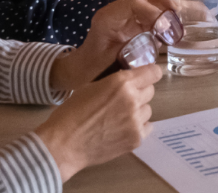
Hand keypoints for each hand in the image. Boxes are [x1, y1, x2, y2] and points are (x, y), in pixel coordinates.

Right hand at [34, 63, 159, 181]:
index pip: (153, 72)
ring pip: (148, 110)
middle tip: (123, 101)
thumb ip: (115, 82)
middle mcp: (133, 99)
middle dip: (139, 93)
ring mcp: (136, 121)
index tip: (144, 78)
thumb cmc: (71, 113)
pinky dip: (137, 128)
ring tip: (118, 118)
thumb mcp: (91, 87)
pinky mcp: (136, 139)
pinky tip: (120, 130)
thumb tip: (130, 81)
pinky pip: (146, 127)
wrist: (63, 144)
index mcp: (121, 82)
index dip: (149, 74)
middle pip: (150, 91)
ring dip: (138, 112)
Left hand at [49, 0, 177, 92]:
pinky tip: (170, 25)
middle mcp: (115, 10)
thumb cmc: (93, 69)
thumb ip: (137, 49)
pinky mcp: (128, 19)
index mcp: (108, 18)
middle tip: (176, 13)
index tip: (163, 27)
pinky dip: (161, 12)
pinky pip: (147, 7)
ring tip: (176, 19)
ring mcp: (121, 13)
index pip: (134, 1)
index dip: (153, 10)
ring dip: (164, 4)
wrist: (80, 70)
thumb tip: (162, 40)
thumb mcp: (115, 61)